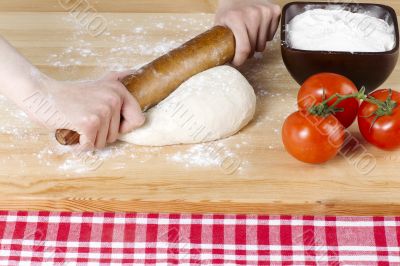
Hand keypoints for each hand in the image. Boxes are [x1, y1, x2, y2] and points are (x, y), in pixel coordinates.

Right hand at [23, 71, 144, 148]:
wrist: (40, 93)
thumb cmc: (69, 94)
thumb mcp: (99, 83)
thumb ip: (117, 79)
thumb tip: (135, 71)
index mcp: (119, 90)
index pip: (138, 120)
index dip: (124, 127)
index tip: (107, 120)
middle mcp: (114, 99)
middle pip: (117, 135)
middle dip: (100, 134)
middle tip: (84, 118)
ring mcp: (102, 111)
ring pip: (103, 142)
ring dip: (89, 139)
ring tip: (77, 122)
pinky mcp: (90, 123)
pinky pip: (90, 146)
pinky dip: (79, 144)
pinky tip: (71, 129)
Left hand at [215, 0, 280, 65]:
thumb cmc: (228, 11)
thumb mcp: (219, 24)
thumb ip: (221, 42)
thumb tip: (220, 63)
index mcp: (236, 19)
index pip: (244, 49)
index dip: (240, 60)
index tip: (237, 62)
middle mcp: (253, 14)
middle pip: (254, 48)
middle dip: (247, 53)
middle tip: (242, 47)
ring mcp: (265, 12)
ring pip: (263, 44)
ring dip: (256, 45)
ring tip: (249, 37)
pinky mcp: (274, 11)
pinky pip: (271, 36)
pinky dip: (265, 36)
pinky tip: (257, 29)